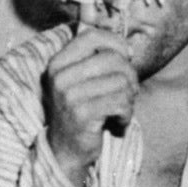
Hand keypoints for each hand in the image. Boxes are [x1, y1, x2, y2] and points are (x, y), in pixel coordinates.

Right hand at [43, 26, 137, 186]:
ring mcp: (69, 96)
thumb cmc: (81, 111)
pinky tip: (118, 121)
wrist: (65, 150)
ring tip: (120, 109)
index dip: (116, 43)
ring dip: (129, 98)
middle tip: (128, 92)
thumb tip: (129, 44)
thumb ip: (98, 59)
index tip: (126, 57)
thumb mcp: (82, 81)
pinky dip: (127, 113)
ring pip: (121, 82)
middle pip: (112, 59)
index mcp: (58, 64)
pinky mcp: (82, 114)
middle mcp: (60, 77)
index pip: (91, 36)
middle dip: (129, 76)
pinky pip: (121, 102)